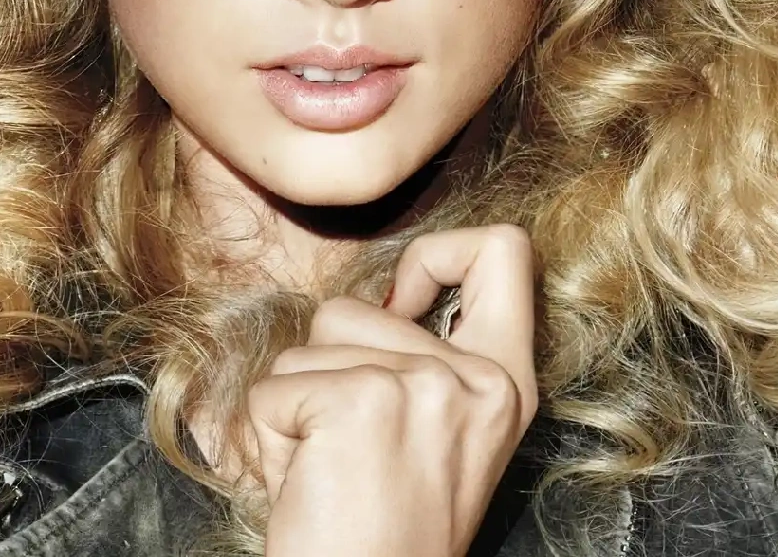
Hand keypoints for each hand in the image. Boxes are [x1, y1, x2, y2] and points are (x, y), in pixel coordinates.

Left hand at [248, 224, 538, 556]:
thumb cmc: (388, 529)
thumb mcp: (448, 432)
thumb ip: (433, 357)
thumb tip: (387, 295)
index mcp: (509, 380)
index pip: (504, 249)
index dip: (439, 254)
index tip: (404, 303)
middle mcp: (480, 378)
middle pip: (358, 303)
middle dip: (326, 370)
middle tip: (351, 448)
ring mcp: (423, 385)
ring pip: (309, 340)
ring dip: (296, 403)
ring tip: (328, 466)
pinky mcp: (359, 402)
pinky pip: (272, 387)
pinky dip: (268, 437)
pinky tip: (306, 482)